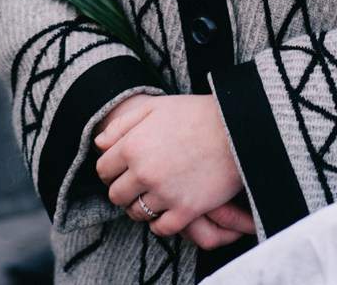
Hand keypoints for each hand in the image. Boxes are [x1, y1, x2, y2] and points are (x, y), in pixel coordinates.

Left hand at [94, 94, 253, 247]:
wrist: (236, 129)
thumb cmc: (194, 115)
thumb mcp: (155, 107)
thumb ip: (123, 124)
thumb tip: (100, 144)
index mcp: (133, 145)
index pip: (103, 170)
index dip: (111, 169)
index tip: (122, 168)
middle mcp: (144, 172)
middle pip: (116, 195)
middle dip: (123, 189)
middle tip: (137, 183)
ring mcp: (165, 194)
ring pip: (136, 213)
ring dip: (141, 206)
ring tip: (153, 194)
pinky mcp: (186, 210)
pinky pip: (160, 229)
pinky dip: (160, 222)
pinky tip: (167, 209)